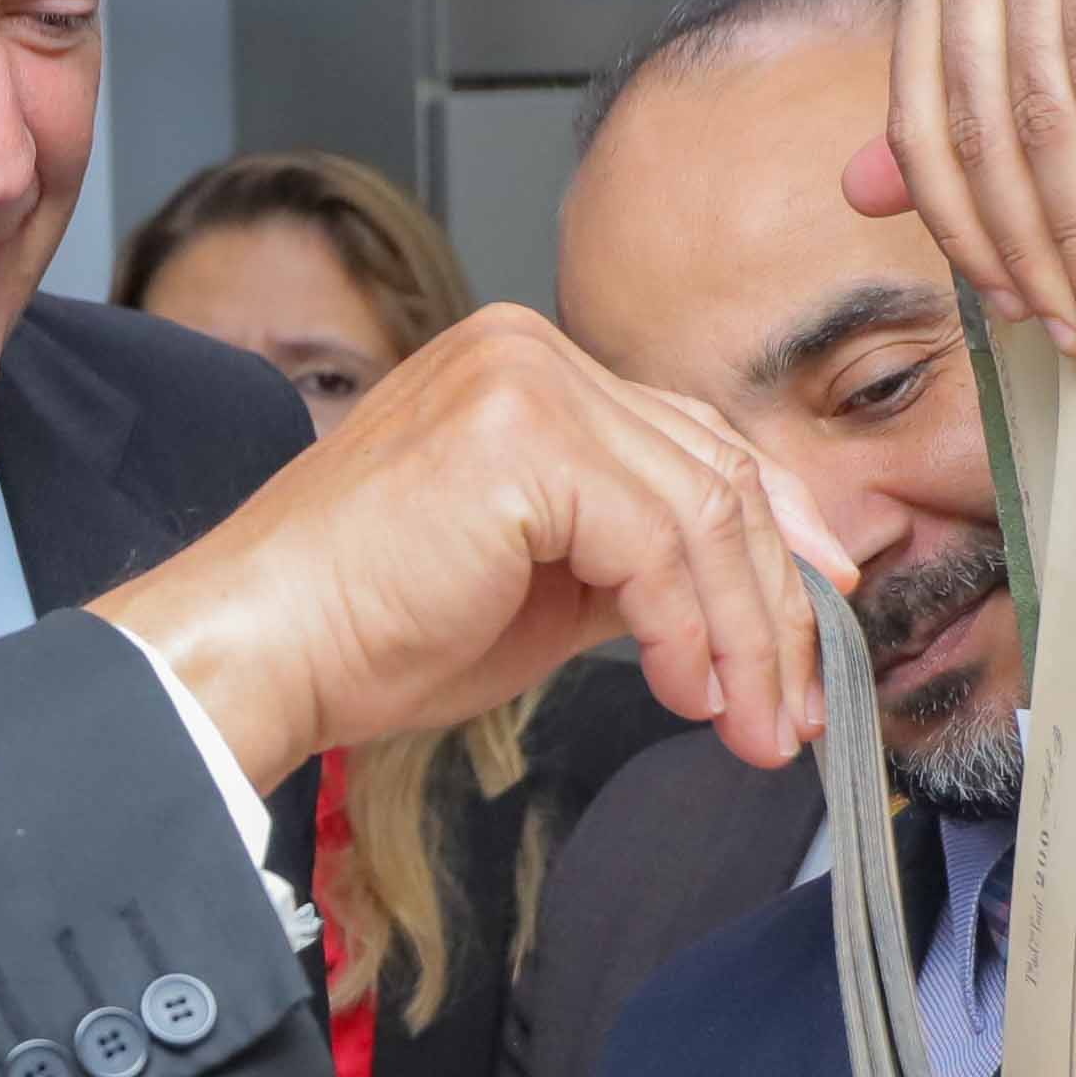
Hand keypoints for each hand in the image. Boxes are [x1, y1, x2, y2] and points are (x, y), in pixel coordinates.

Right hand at [102, 304, 843, 793]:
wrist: (257, 651)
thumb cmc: (363, 631)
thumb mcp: (538, 590)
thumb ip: (632, 567)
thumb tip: (739, 604)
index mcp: (523, 369)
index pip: (693, 443)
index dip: (774, 539)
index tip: (818, 625)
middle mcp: (527, 350)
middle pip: (714, 470)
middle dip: (776, 602)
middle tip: (802, 706)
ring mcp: (525, 382)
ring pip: (704, 510)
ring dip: (748, 635)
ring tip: (756, 726)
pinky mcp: (523, 437)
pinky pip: (658, 542)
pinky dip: (692, 629)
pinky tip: (689, 694)